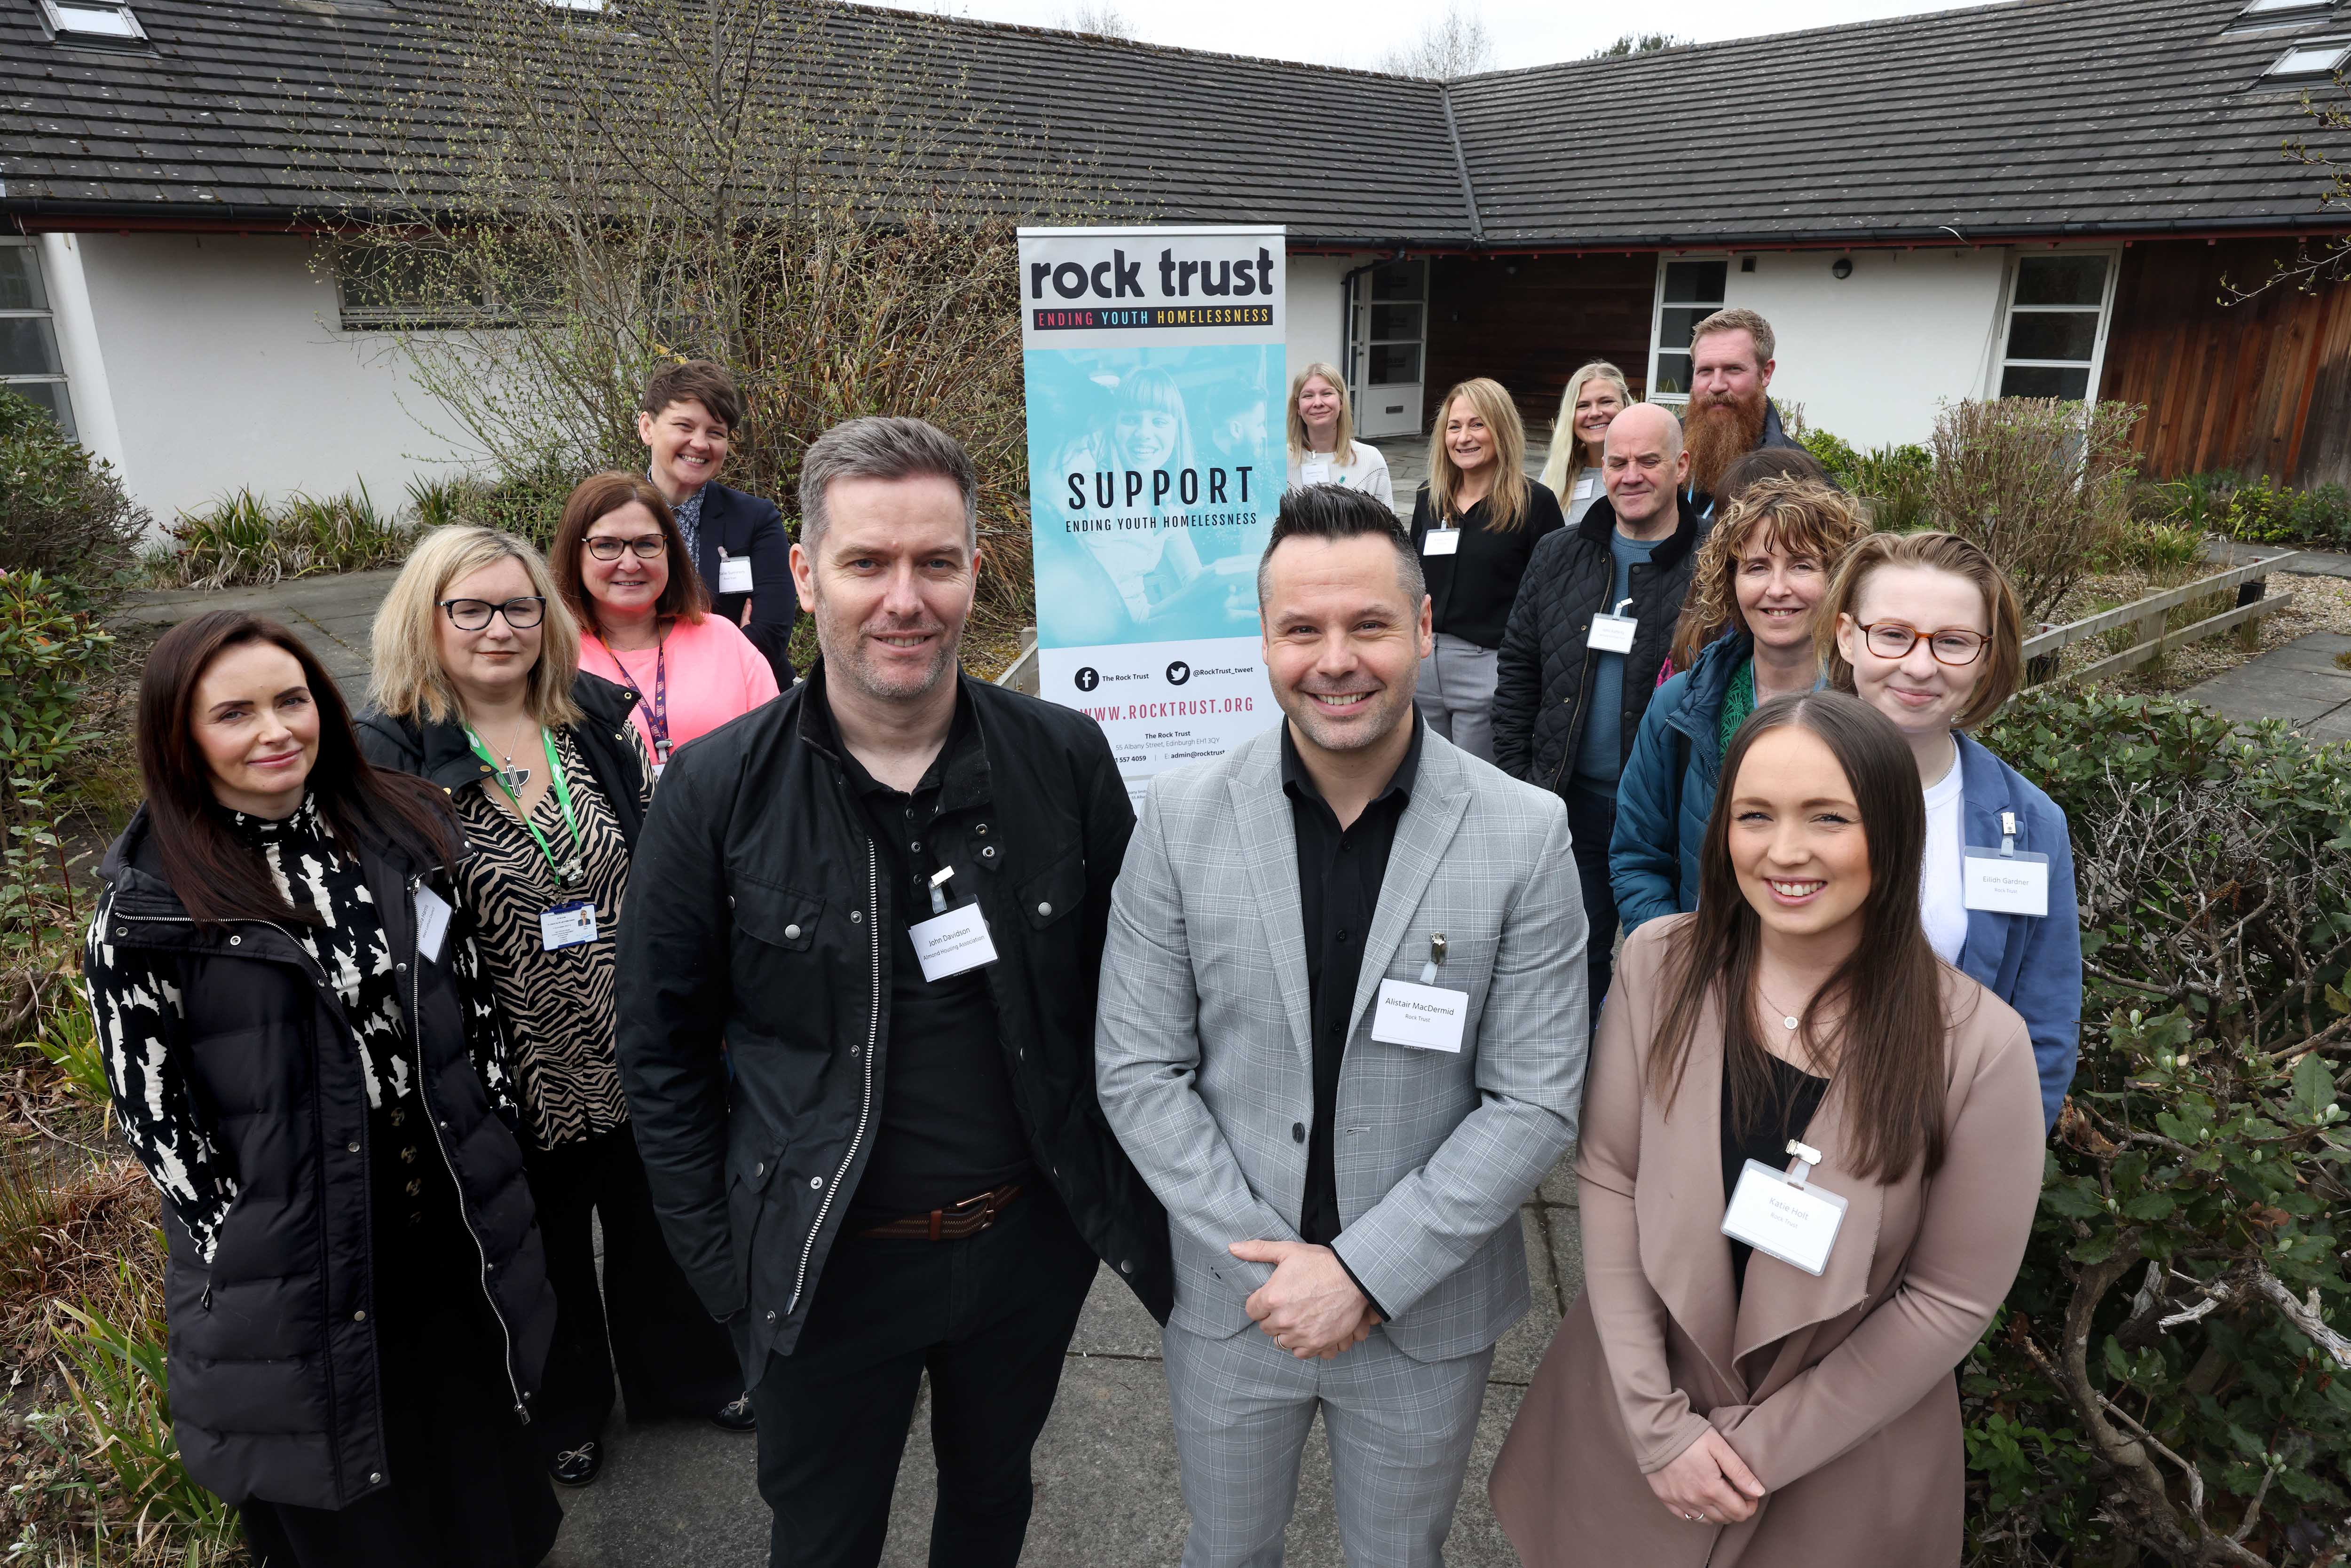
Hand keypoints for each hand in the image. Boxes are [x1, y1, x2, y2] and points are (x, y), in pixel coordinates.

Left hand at [1230, 1239, 1368, 1358]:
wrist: (1355, 1278)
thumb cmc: (1322, 1263)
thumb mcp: (1289, 1251)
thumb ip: (1258, 1250)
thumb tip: (1232, 1248)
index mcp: (1272, 1297)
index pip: (1251, 1310)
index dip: (1261, 1303)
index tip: (1272, 1298)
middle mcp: (1283, 1319)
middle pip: (1266, 1327)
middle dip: (1273, 1317)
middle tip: (1288, 1306)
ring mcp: (1300, 1334)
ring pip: (1281, 1341)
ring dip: (1286, 1332)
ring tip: (1298, 1318)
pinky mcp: (1317, 1344)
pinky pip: (1299, 1353)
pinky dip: (1301, 1345)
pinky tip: (1307, 1331)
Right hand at [1645, 1429, 1764, 1525]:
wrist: (1656, 1430)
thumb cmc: (1689, 1434)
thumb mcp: (1719, 1447)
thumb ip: (1739, 1471)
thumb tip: (1758, 1492)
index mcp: (1711, 1489)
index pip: (1739, 1512)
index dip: (1750, 1506)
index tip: (1751, 1495)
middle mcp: (1695, 1500)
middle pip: (1724, 1518)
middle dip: (1736, 1509)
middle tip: (1737, 1493)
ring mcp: (1679, 1501)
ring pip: (1707, 1520)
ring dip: (1718, 1512)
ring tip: (1720, 1495)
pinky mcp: (1666, 1498)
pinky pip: (1687, 1516)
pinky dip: (1698, 1512)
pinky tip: (1700, 1499)